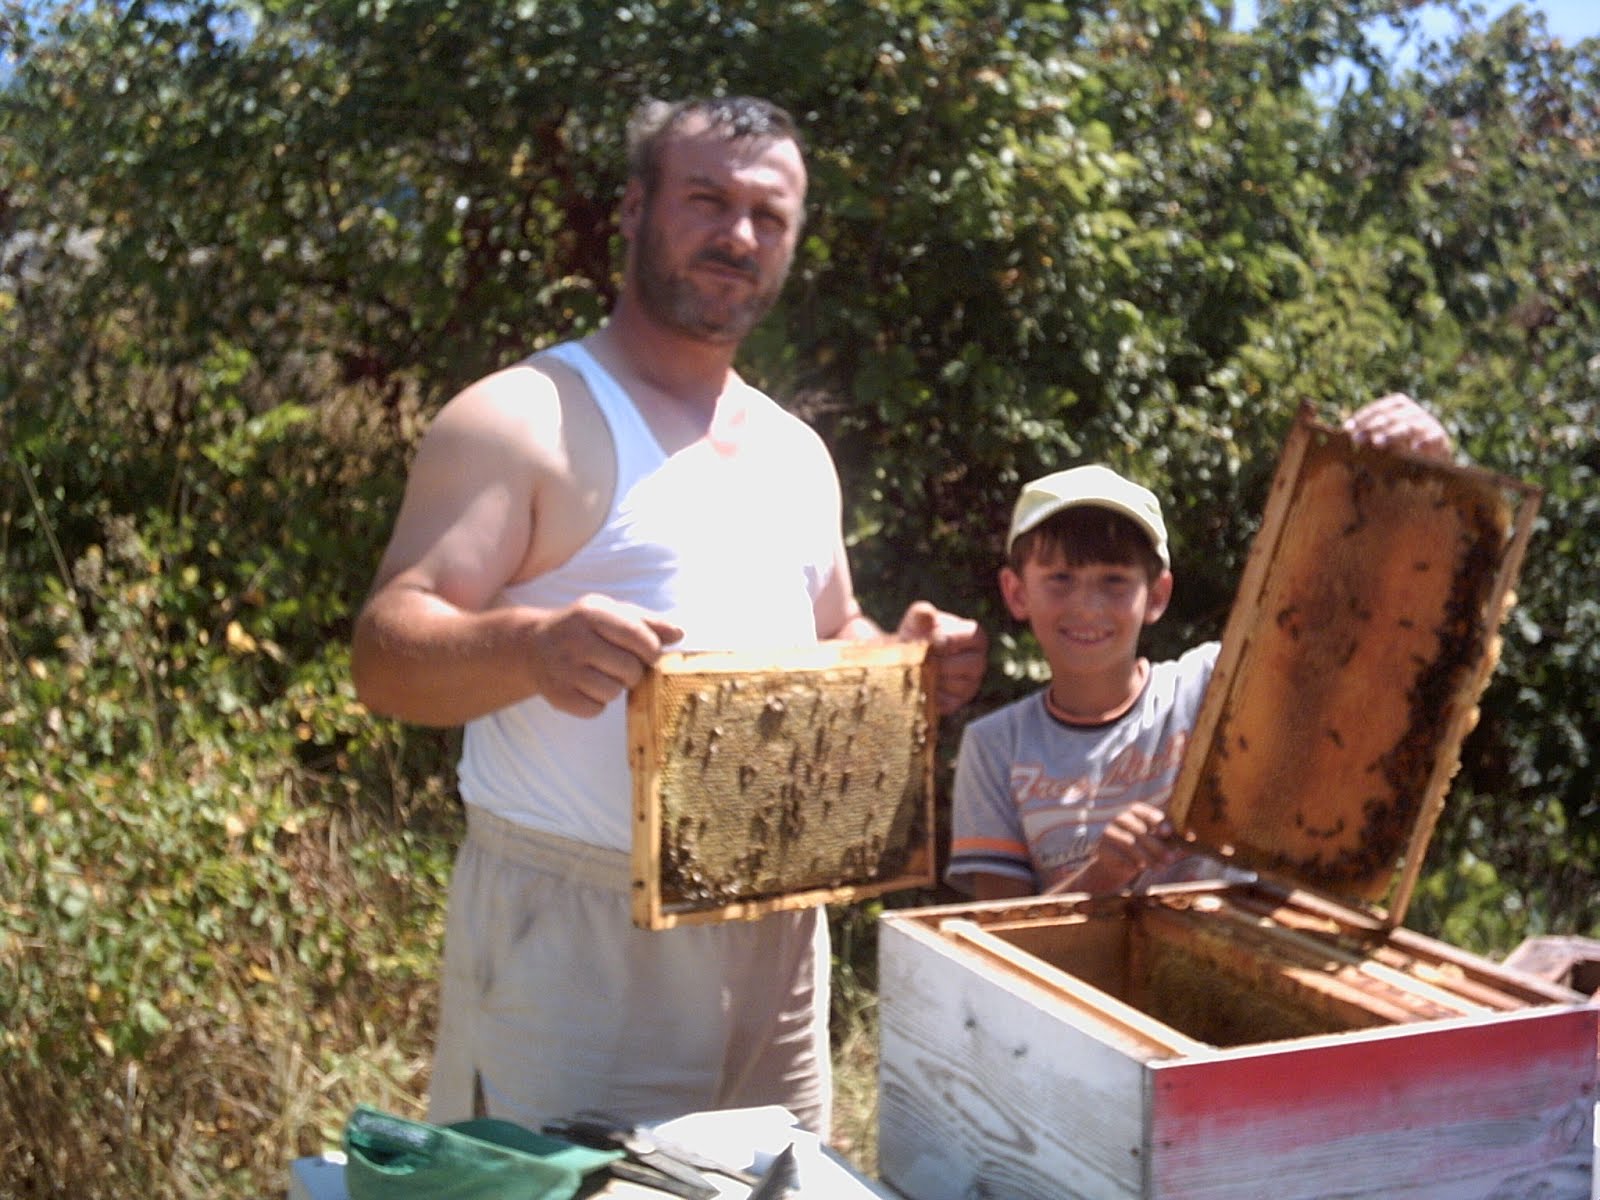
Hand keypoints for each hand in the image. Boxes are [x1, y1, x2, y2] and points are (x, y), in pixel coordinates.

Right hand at [525, 594, 682, 717]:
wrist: (534, 646)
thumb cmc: (585, 629)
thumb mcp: (613, 614)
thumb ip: (648, 622)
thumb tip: (679, 634)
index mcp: (592, 613)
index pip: (637, 636)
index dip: (651, 650)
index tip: (649, 654)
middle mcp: (574, 639)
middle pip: (629, 670)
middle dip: (633, 671)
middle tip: (621, 666)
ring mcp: (562, 669)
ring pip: (613, 692)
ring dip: (614, 688)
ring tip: (601, 675)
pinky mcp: (556, 695)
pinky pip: (594, 710)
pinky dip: (596, 703)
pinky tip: (586, 687)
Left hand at [896, 600, 988, 714]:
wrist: (903, 660)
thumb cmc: (915, 635)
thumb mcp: (916, 621)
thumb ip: (921, 614)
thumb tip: (927, 614)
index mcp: (975, 637)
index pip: (974, 637)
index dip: (951, 639)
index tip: (931, 641)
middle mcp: (978, 661)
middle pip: (972, 664)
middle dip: (944, 661)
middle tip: (922, 659)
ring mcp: (970, 684)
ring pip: (959, 685)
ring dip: (935, 677)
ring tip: (918, 670)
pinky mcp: (957, 702)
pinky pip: (948, 702)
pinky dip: (930, 694)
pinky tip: (920, 684)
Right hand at [1053, 802, 1181, 894]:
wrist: (1116, 862)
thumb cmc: (1143, 847)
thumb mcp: (1157, 839)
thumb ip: (1172, 837)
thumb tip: (1193, 836)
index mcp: (1135, 810)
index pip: (1146, 812)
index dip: (1157, 821)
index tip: (1168, 832)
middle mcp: (1120, 818)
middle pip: (1140, 831)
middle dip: (1157, 847)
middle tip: (1171, 859)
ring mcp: (1109, 832)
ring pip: (1130, 844)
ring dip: (1148, 857)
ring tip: (1161, 868)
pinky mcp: (1102, 847)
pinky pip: (1118, 855)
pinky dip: (1131, 863)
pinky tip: (1141, 869)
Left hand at [1343, 393, 1451, 460]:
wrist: (1433, 457)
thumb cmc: (1400, 446)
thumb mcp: (1382, 436)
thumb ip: (1367, 433)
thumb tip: (1344, 432)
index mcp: (1398, 405)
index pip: (1379, 408)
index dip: (1362, 417)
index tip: (1346, 429)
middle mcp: (1414, 411)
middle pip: (1392, 415)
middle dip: (1372, 426)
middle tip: (1357, 438)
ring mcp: (1428, 422)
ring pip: (1409, 425)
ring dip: (1392, 434)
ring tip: (1377, 443)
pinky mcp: (1441, 437)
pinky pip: (1433, 437)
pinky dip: (1425, 441)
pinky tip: (1414, 448)